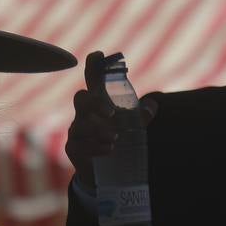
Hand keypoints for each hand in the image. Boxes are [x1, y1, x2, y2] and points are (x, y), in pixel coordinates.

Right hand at [64, 51, 157, 190]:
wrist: (104, 171)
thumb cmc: (116, 139)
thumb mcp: (132, 127)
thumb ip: (141, 117)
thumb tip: (152, 104)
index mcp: (97, 103)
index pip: (92, 80)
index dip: (93, 66)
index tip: (98, 54)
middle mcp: (83, 113)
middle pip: (81, 98)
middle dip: (95, 103)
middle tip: (112, 113)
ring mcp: (76, 130)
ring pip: (80, 125)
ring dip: (99, 131)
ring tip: (116, 139)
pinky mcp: (73, 148)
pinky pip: (79, 145)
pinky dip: (96, 147)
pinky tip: (109, 150)